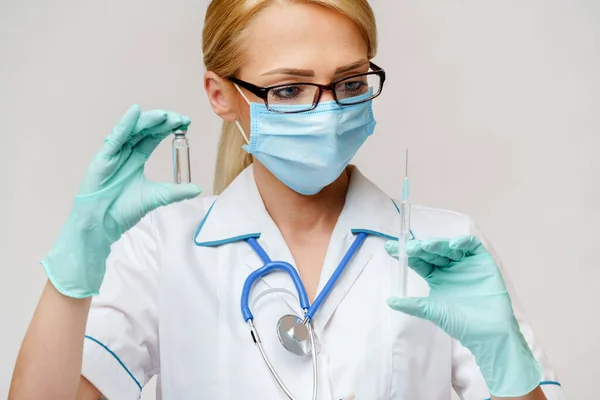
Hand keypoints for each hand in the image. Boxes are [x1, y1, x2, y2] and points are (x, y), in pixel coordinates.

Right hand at [42, 105, 201, 297]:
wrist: (103, 225)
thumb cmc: (124, 210)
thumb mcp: (157, 197)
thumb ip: (176, 191)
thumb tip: (197, 188)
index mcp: (136, 159)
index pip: (153, 137)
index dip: (168, 128)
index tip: (185, 123)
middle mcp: (124, 153)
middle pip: (144, 131)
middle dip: (162, 122)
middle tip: (180, 118)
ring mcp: (113, 154)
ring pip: (132, 131)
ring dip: (148, 121)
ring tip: (165, 115)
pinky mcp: (102, 158)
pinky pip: (115, 138)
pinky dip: (125, 124)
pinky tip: (135, 112)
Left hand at [385, 236, 541, 397]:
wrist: (488, 334)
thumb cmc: (461, 323)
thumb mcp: (432, 311)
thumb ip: (412, 304)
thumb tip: (390, 300)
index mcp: (437, 276)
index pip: (419, 261)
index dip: (406, 255)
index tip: (390, 249)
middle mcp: (450, 267)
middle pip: (432, 252)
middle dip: (420, 249)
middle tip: (408, 248)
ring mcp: (466, 263)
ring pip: (449, 247)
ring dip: (438, 244)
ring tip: (426, 246)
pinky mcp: (482, 262)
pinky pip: (473, 246)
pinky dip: (463, 242)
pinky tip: (453, 245)